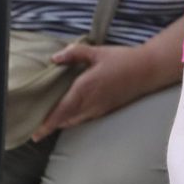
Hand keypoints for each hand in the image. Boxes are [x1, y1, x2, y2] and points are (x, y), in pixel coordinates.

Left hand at [34, 42, 159, 139]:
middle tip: (35, 128)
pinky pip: (84, 118)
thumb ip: (74, 54)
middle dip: (50, 125)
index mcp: (85, 88)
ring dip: (61, 122)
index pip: (61, 110)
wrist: (148, 70)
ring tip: (48, 123)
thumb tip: (54, 58)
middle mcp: (91, 103)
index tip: (35, 132)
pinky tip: (68, 114)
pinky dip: (72, 119)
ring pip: (74, 120)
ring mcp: (99, 108)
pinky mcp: (106, 109)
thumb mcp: (97, 52)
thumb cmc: (123, 59)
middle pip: (65, 119)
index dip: (48, 122)